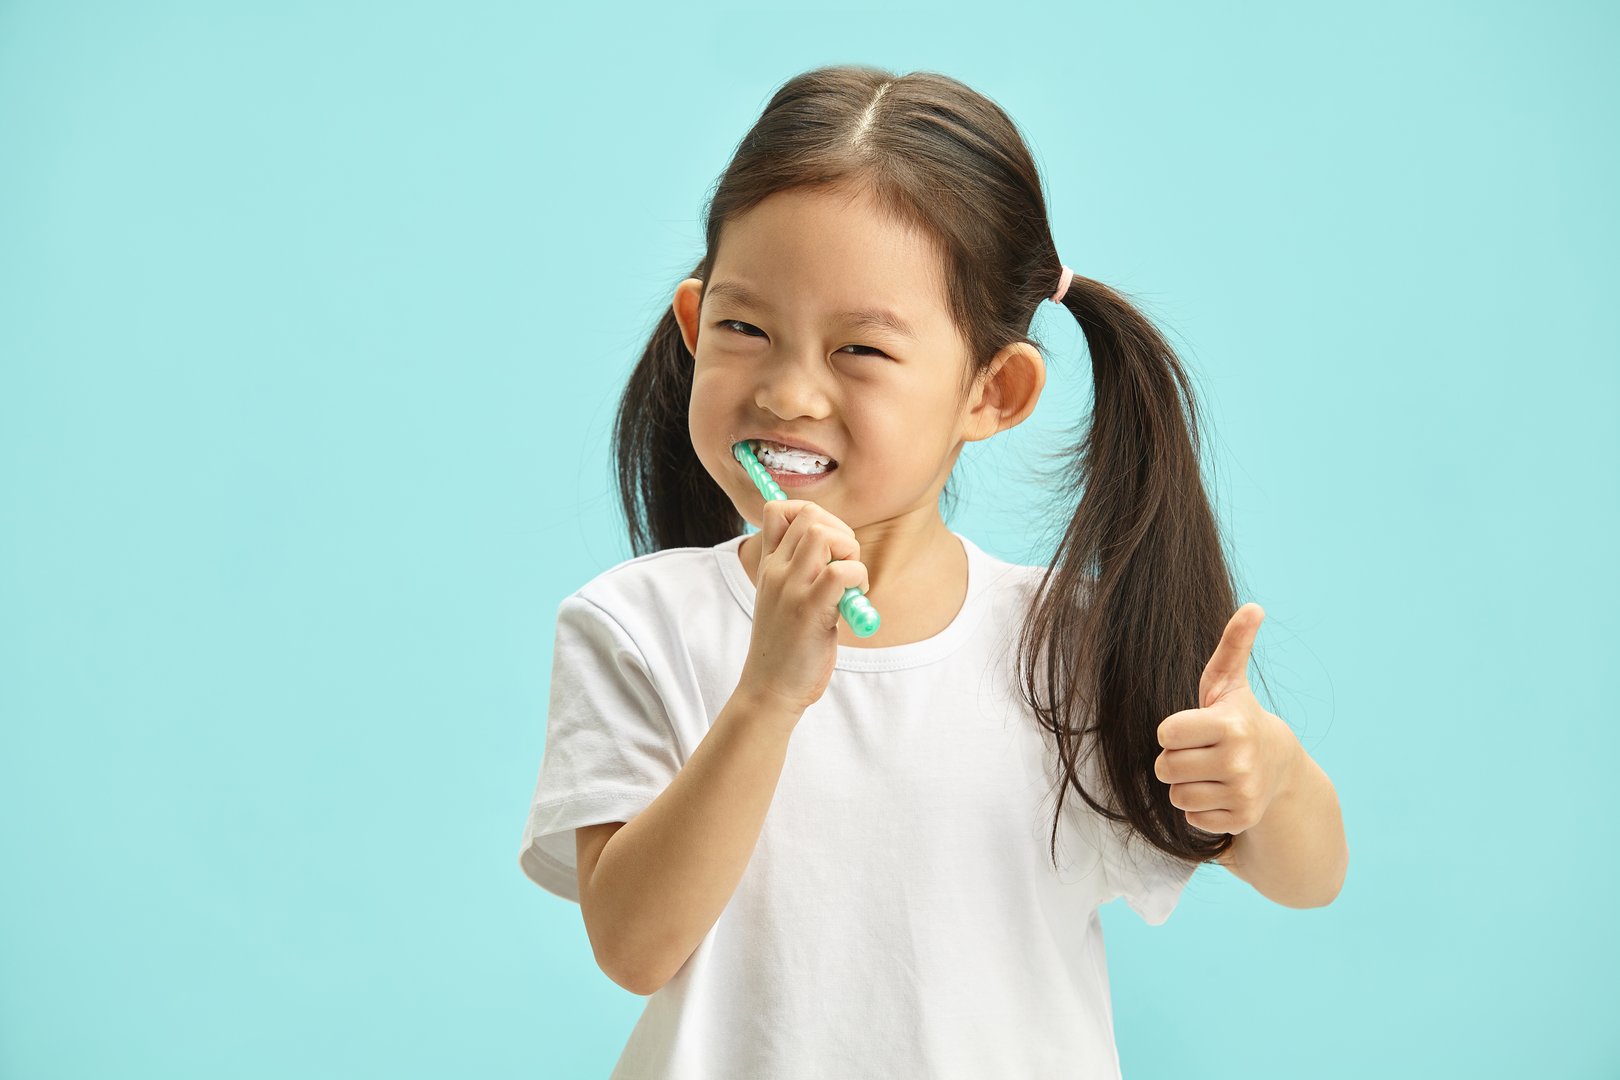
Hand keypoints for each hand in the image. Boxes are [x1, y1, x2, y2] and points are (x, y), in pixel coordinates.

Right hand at [737, 500, 869, 716]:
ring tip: (850, 581)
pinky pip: (842, 572)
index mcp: (768, 565)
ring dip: (850, 552)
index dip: (810, 514)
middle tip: (846, 564)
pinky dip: (858, 577)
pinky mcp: (811, 610)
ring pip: (825, 535)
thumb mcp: (780, 598)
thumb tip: (831, 543)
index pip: (778, 510)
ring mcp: (791, 588)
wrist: (770, 687)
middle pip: (811, 515)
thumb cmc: (785, 645)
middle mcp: (776, 570)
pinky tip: (854, 599)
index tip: (827, 543)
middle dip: (840, 532)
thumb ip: (797, 570)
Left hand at [1153, 603, 1302, 836]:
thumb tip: (1253, 606)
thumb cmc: (1238, 717)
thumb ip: (1233, 644)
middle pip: (1165, 767)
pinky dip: (1200, 808)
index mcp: (1230, 726)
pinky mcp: (1241, 819)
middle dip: (1176, 759)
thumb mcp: (1230, 682)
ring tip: (1210, 771)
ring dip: (1186, 785)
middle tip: (1201, 751)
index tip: (1194, 727)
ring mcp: (1242, 794)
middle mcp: (1239, 762)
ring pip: (1176, 795)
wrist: (1278, 767)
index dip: (1174, 731)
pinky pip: (1191, 817)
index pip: (1165, 734)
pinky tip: (1219, 792)